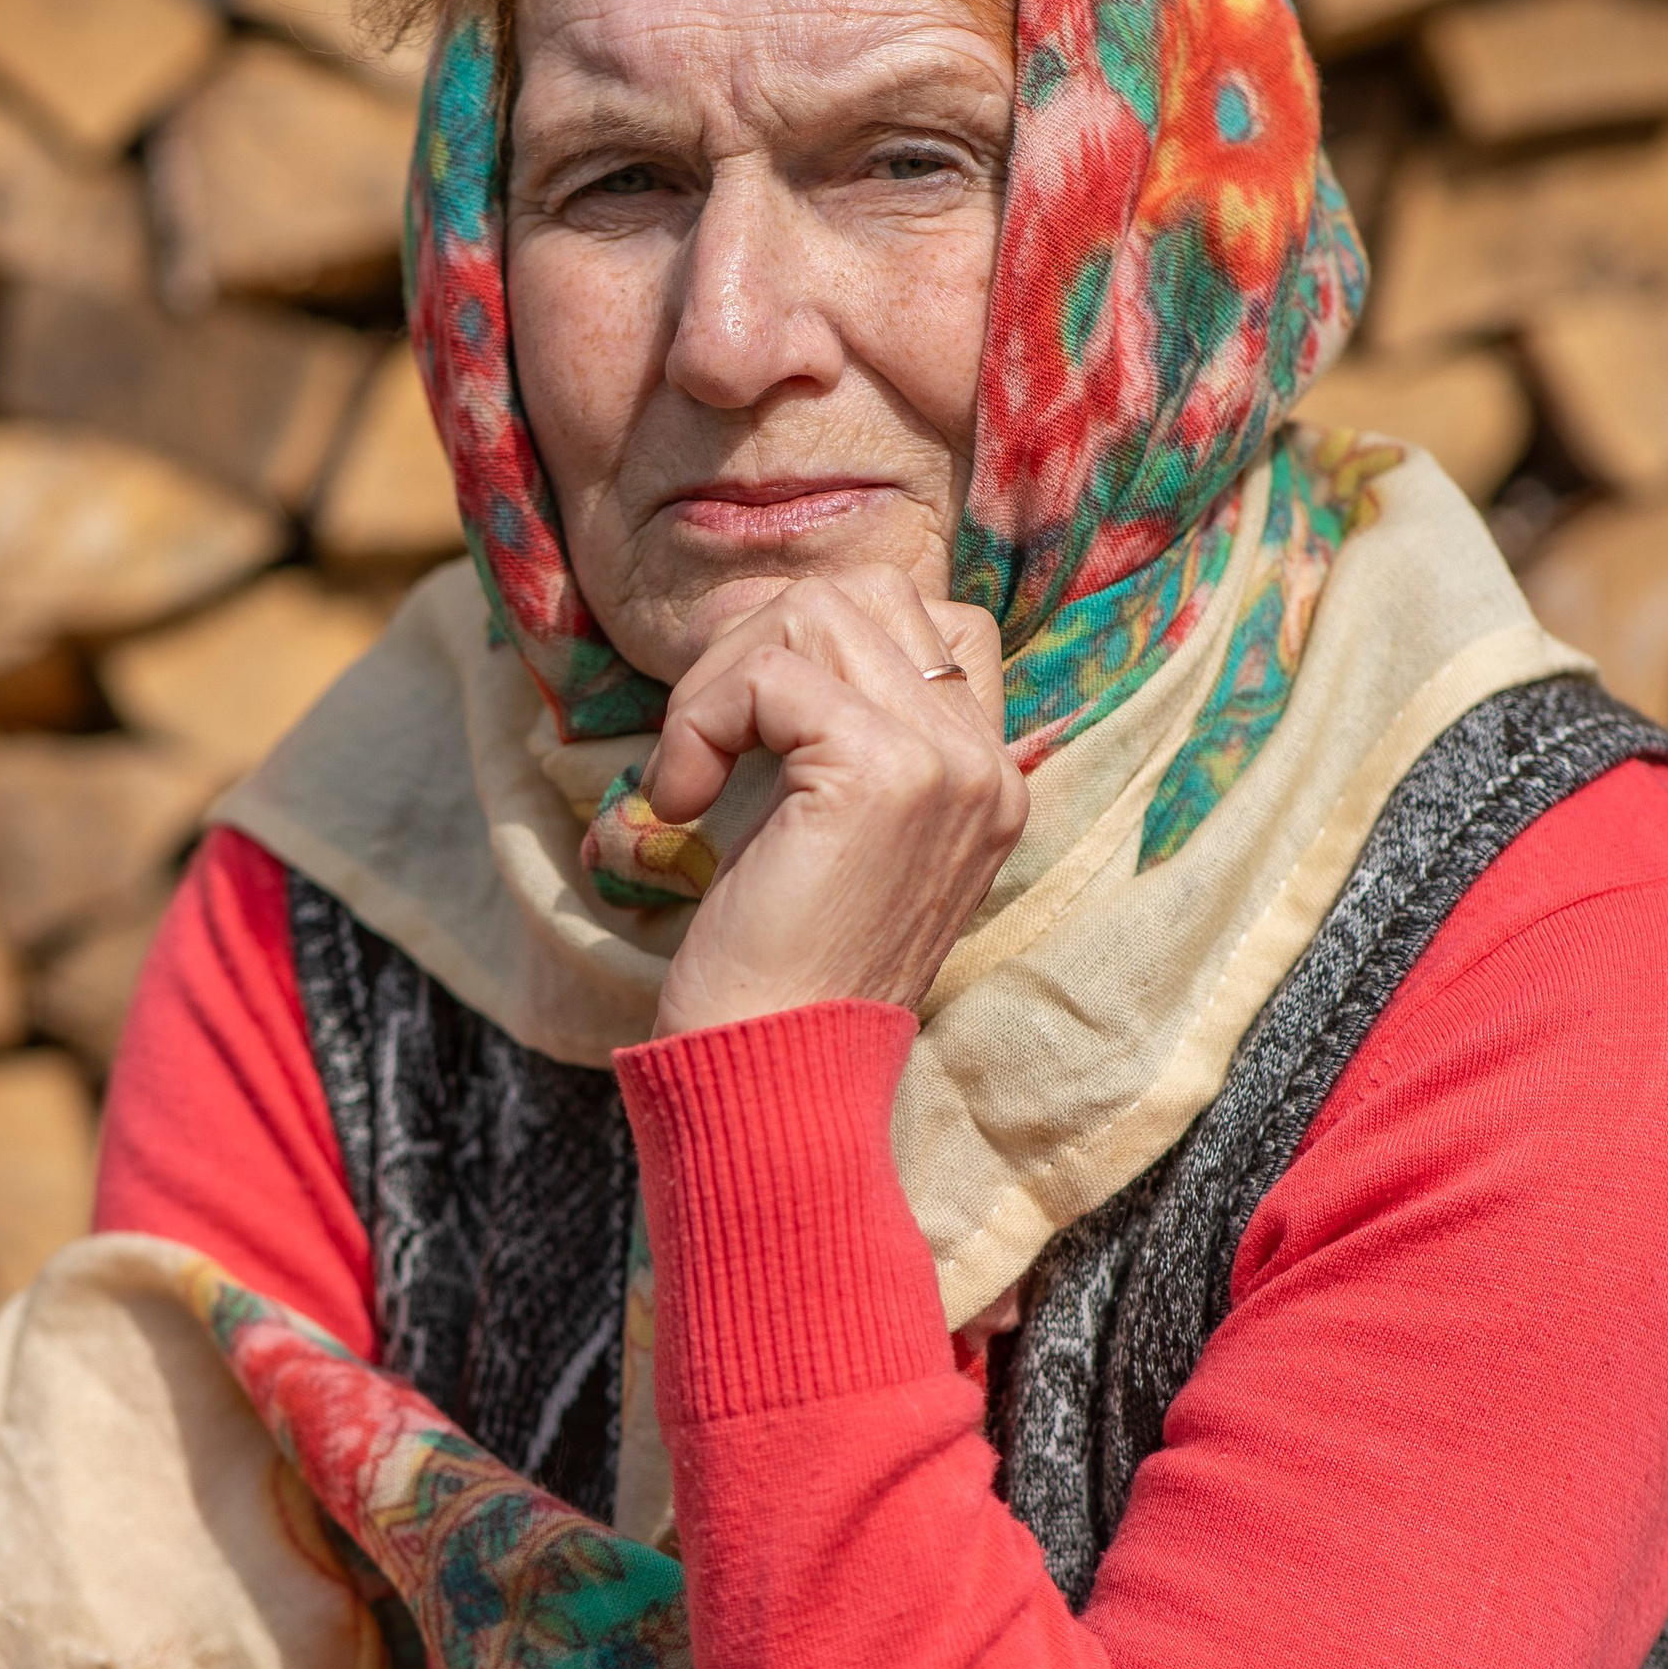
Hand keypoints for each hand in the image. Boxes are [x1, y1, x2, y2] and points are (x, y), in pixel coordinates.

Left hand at [646, 568, 1028, 1040]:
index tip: (745, 722)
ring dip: (720, 681)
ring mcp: (946, 762)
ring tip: (688, 777)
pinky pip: (766, 673)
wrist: (774, 1075)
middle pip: (871, 593)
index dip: (818, 641)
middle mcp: (986, 762)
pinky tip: (679, 804)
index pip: (935, 618)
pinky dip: (697, 722)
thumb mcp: (828, 830)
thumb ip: (839, 733)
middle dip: (757, 643)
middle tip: (699, 740)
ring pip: (818, 612)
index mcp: (988, 777)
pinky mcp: (879, 769)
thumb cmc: (778, 967)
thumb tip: (761, 621)